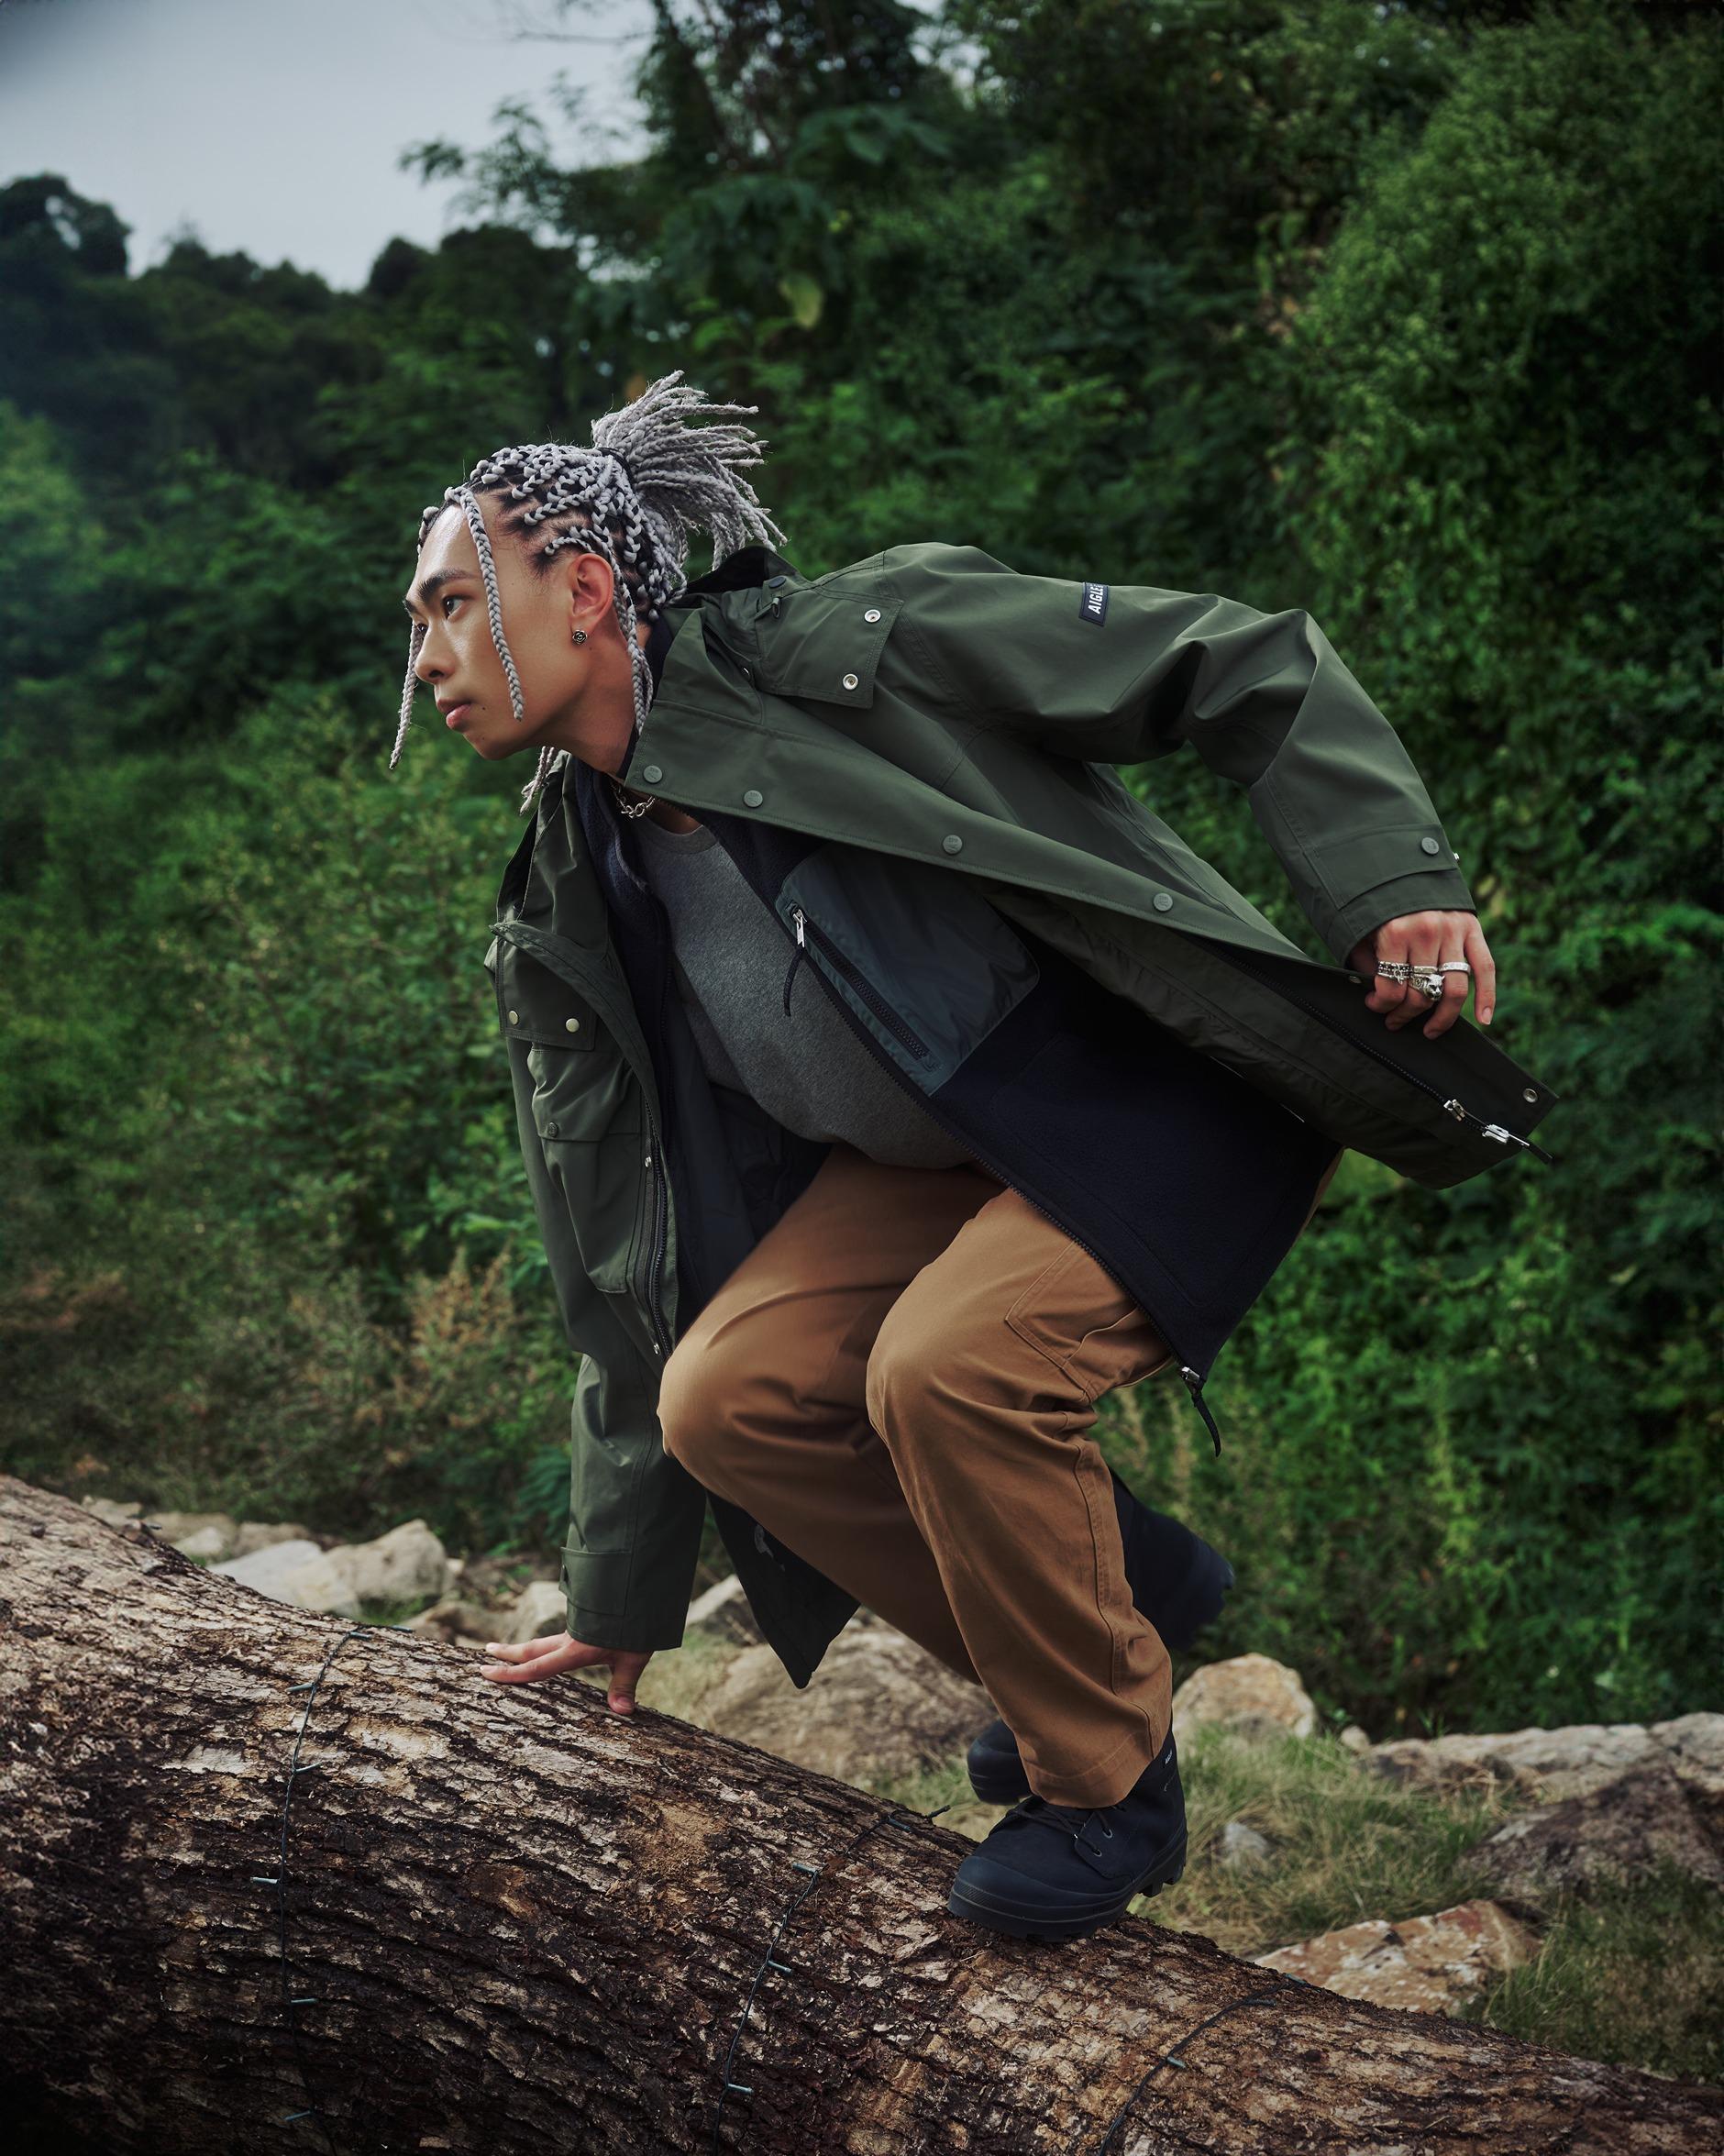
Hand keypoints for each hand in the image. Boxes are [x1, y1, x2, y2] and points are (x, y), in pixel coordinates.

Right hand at [478, 1629, 652, 1713]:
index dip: (511, 1673)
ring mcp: (577, 1629)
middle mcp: (570, 1639)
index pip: (537, 1667)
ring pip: (544, 1641)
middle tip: (486, 1652)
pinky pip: (559, 1637)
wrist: (637, 1589)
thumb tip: (622, 1712)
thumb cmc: (637, 1624)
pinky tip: (552, 1644)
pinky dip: (547, 1643)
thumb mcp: (634, 1656)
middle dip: (509, 1653)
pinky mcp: (586, 1622)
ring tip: (509, 1648)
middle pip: (532, 1649)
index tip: (486, 1671)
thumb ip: (624, 1683)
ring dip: (526, 1647)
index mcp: (575, 1650)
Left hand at [1345, 909, 1495, 1038]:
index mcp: (1396, 933)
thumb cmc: (1377, 903)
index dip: (1381, 1005)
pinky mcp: (1472, 928)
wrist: (1404, 864)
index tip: (1374, 1005)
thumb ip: (1368, 962)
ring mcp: (1453, 931)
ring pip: (1453, 989)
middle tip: (1395, 1021)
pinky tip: (1483, 1020)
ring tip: (1429, 1030)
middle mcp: (1428, 932)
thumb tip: (1375, 996)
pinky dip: (1487, 997)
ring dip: (1441, 1017)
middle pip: (1422, 993)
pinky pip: (1486, 968)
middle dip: (1405, 1014)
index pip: (1392, 988)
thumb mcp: (1362, 930)